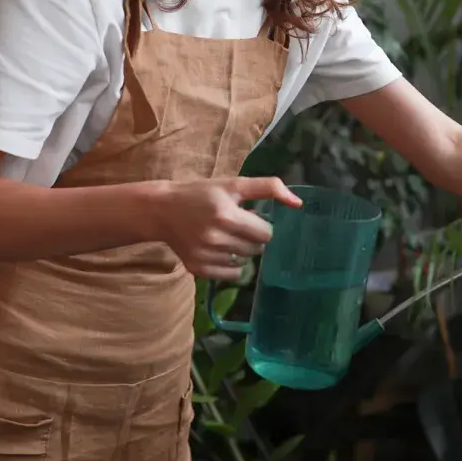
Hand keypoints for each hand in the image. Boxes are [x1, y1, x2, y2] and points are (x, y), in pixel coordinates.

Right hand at [151, 177, 302, 279]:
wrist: (163, 210)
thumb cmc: (202, 194)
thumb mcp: (233, 184)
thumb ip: (268, 188)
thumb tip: (298, 204)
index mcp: (226, 215)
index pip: (266, 234)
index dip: (261, 225)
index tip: (249, 218)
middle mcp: (216, 239)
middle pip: (256, 250)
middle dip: (252, 238)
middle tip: (236, 227)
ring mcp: (205, 256)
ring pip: (244, 263)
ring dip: (241, 251)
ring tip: (226, 237)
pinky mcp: (197, 269)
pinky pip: (230, 275)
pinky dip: (230, 265)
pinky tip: (219, 251)